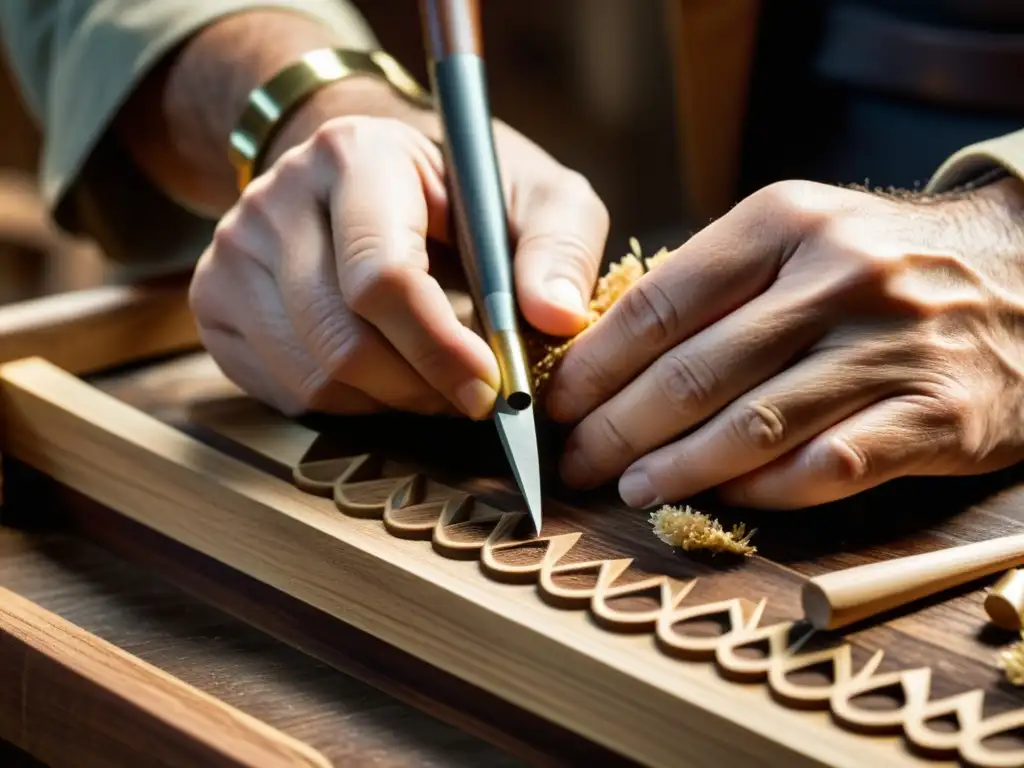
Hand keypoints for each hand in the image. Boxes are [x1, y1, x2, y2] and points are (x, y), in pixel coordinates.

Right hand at [189, 85, 607, 418]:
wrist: (363, 173)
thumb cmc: (461, 189)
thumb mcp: (536, 194)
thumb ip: (559, 246)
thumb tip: (557, 318)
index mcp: (353, 156)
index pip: (382, 277)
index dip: (440, 349)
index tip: (491, 386)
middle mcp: (275, 200)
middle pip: (342, 340)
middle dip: (421, 388)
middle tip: (471, 394)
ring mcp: (232, 252)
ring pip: (313, 377)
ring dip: (389, 401)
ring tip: (432, 377)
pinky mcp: (215, 301)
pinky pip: (285, 390)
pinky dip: (348, 402)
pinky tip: (383, 370)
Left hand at [548, 177, 1023, 508]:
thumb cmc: (880, 265)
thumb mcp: (798, 236)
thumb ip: (712, 285)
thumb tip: (606, 352)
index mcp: (784, 222)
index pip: (657, 303)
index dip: (593, 364)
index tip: (555, 402)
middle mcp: (836, 277)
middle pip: (691, 373)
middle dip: (615, 428)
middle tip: (575, 459)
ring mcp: (890, 347)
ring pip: (751, 427)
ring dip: (675, 469)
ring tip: (628, 488)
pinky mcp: (936, 415)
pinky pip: (824, 470)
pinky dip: (759, 493)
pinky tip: (718, 500)